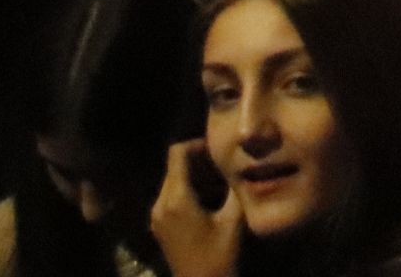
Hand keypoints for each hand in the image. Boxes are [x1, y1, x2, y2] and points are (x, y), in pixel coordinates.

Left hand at [151, 141, 243, 276]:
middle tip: (225, 165)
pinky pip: (172, 196)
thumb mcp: (233, 220)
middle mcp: (160, 204)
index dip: (197, 144)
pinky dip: (189, 190)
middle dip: (199, 161)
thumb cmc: (218, 256)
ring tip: (222, 182)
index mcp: (176, 199)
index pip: (177, 154)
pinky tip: (211, 200)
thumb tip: (243, 164)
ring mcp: (157, 216)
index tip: (219, 149)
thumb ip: (236, 189)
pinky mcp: (159, 226)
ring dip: (195, 176)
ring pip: (174, 181)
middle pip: (174, 167)